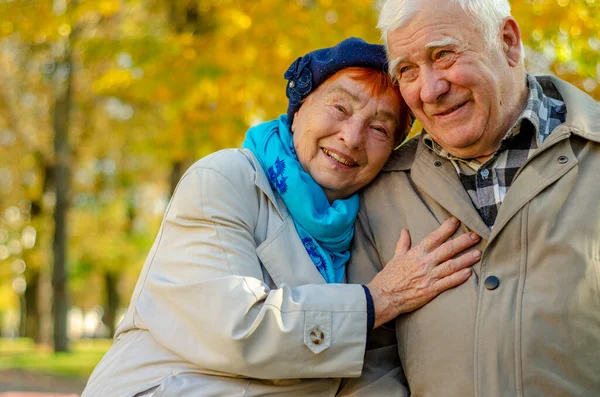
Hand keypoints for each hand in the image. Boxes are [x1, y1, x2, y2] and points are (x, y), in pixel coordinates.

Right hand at [366, 217, 480, 327]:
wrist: (384, 296)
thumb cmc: (388, 277)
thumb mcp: (395, 257)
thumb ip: (402, 243)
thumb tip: (404, 231)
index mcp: (416, 253)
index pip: (434, 237)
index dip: (446, 228)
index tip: (457, 221)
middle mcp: (424, 263)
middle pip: (448, 249)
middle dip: (463, 241)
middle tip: (476, 235)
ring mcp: (429, 277)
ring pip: (452, 265)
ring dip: (466, 259)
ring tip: (478, 253)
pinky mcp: (431, 290)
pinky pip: (448, 282)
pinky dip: (459, 277)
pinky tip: (469, 273)